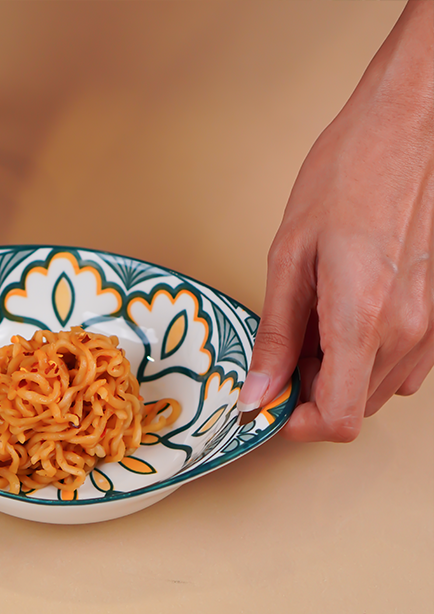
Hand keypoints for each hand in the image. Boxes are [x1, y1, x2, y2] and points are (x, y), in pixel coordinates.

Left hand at [237, 0, 433, 440]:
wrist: (409, 128)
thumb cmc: (347, 177)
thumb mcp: (289, 259)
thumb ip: (276, 336)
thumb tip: (259, 392)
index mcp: (363, 320)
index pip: (339, 419)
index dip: (299, 422)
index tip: (272, 404)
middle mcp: (407, 333)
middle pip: (356, 406)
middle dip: (312, 392)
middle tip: (285, 351)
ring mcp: (431, 325)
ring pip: (378, 388)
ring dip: (339, 374)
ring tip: (314, 324)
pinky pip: (401, 363)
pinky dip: (366, 356)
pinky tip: (345, 316)